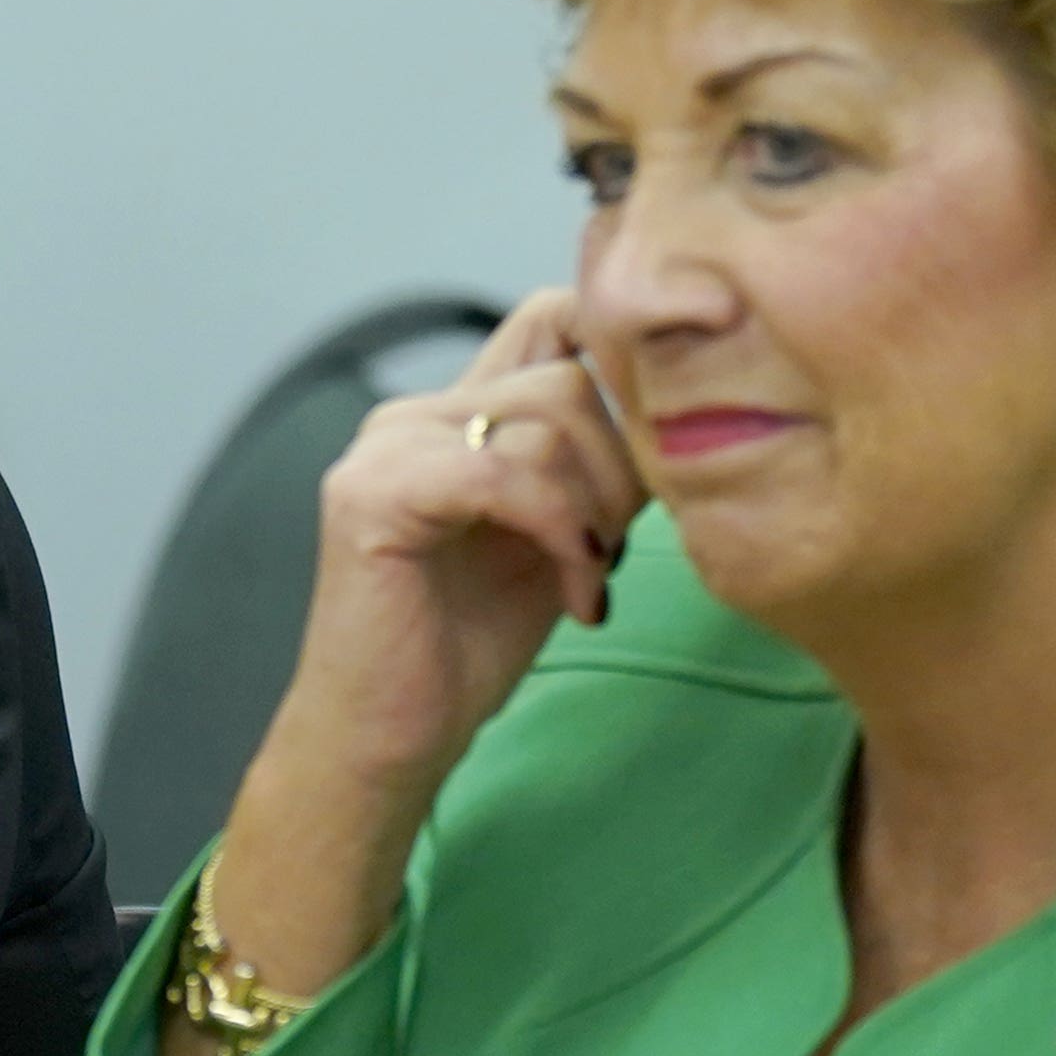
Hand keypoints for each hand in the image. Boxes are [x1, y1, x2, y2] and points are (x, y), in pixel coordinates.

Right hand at [188, 294, 644, 1016]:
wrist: (390, 739)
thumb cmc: (468, 647)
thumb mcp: (560, 534)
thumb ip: (593, 464)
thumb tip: (681, 409)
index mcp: (455, 412)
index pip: (556, 316)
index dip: (626, 363)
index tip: (666, 453)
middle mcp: (414, 412)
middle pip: (573, 375)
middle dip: (626, 466)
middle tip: (614, 551)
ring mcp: (387, 446)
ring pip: (551, 417)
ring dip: (598, 512)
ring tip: (587, 581)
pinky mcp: (374, 492)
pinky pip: (509, 474)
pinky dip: (562, 535)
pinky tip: (573, 596)